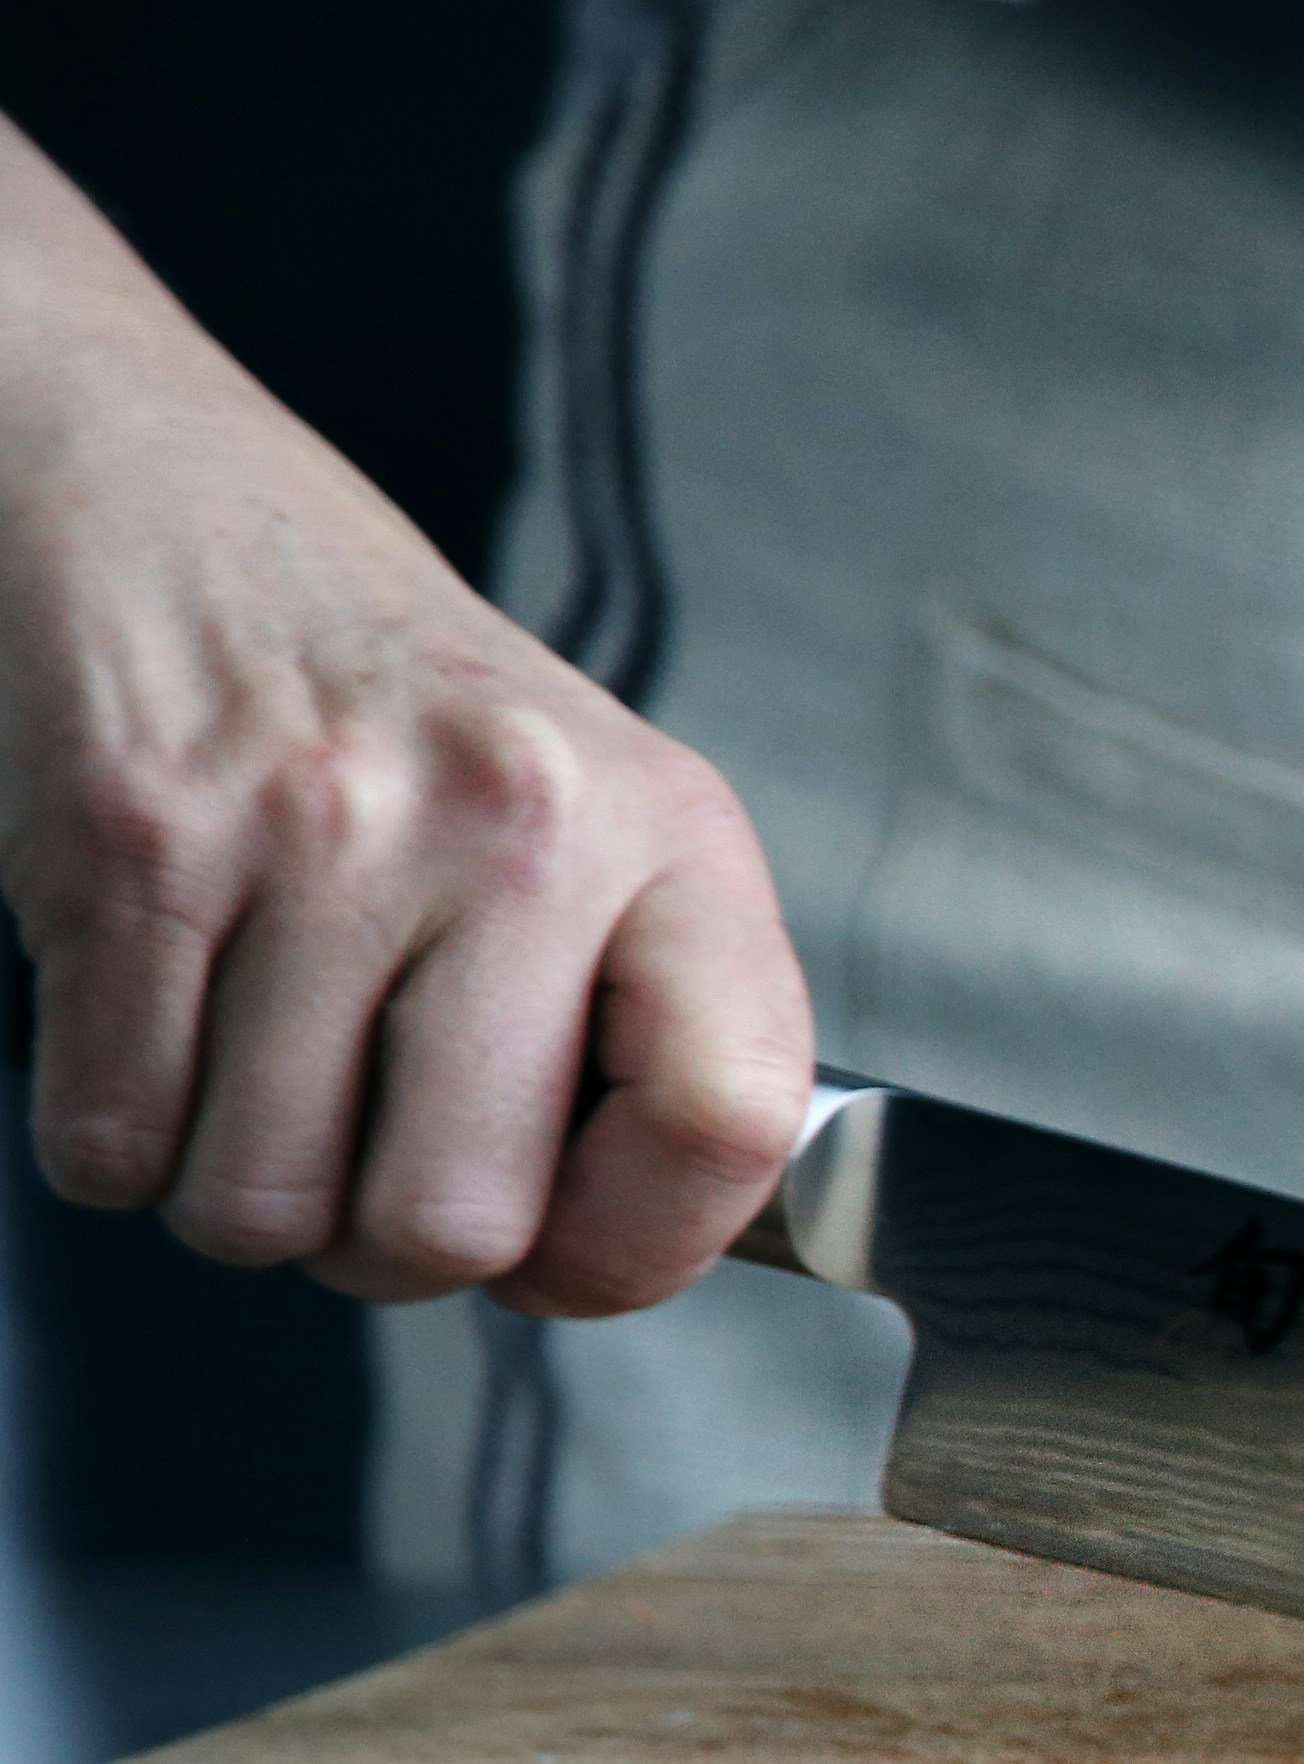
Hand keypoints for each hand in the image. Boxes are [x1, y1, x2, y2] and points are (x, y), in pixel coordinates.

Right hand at [0, 152, 807, 1315]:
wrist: (177, 505)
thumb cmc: (405, 709)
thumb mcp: (602, 823)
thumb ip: (648, 1026)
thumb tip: (612, 1258)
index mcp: (668, 833)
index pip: (733, 1122)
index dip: (640, 1247)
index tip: (570, 1245)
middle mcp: (513, 826)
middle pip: (454, 1226)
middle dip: (391, 1249)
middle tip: (372, 1157)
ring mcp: (317, 834)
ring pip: (261, 1210)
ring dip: (246, 1192)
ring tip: (268, 1068)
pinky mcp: (130, 845)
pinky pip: (111, 1144)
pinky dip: (121, 1136)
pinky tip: (167, 1029)